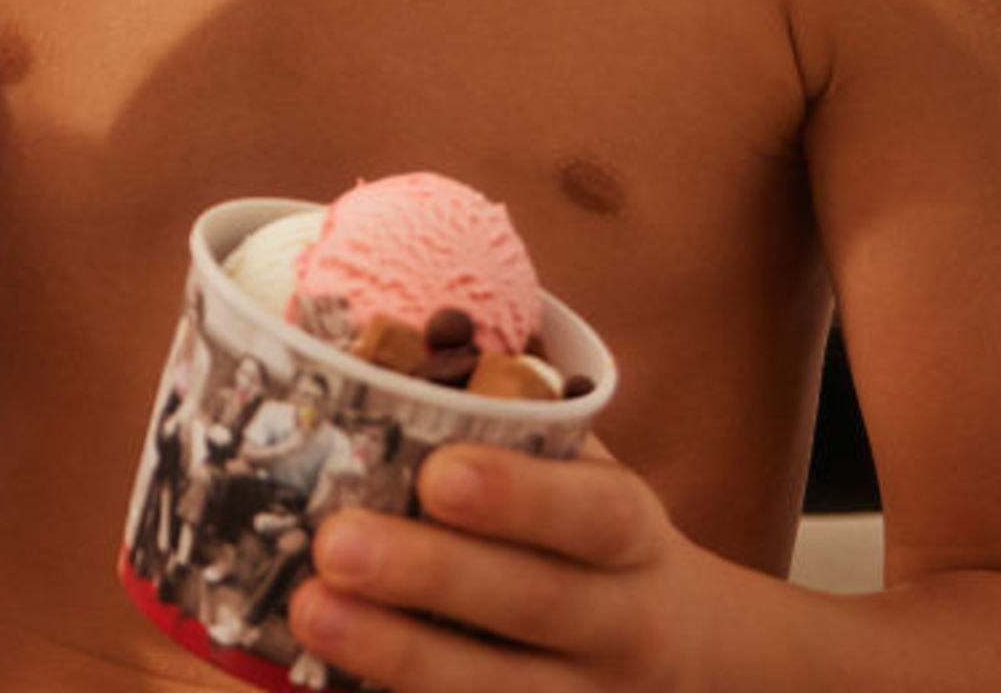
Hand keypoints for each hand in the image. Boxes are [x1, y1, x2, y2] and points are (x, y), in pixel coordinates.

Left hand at [292, 445, 727, 690]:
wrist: (690, 658)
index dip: (520, 496)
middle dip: (430, 573)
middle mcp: (622, 623)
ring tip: (310, 609)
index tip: (438, 473)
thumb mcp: (579, 475)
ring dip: (399, 650)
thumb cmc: (585, 536)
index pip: (594, 515)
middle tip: (334, 542)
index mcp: (631, 535)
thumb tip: (380, 341)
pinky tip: (330, 679)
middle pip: (536, 603)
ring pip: (502, 686)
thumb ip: (506, 422)